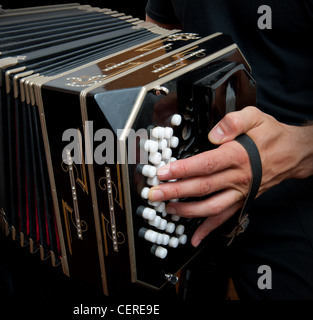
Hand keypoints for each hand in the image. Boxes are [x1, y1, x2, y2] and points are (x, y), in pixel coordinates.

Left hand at [148, 106, 312, 246]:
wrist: (293, 154)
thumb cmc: (271, 135)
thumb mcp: (256, 117)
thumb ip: (234, 121)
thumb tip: (214, 133)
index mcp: (237, 155)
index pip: (206, 164)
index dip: (183, 170)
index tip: (163, 172)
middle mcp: (238, 177)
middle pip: (202, 187)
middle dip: (175, 192)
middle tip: (155, 194)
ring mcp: (239, 192)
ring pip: (211, 207)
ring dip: (187, 211)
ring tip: (168, 209)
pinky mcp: (241, 201)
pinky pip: (224, 218)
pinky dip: (209, 229)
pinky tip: (195, 238)